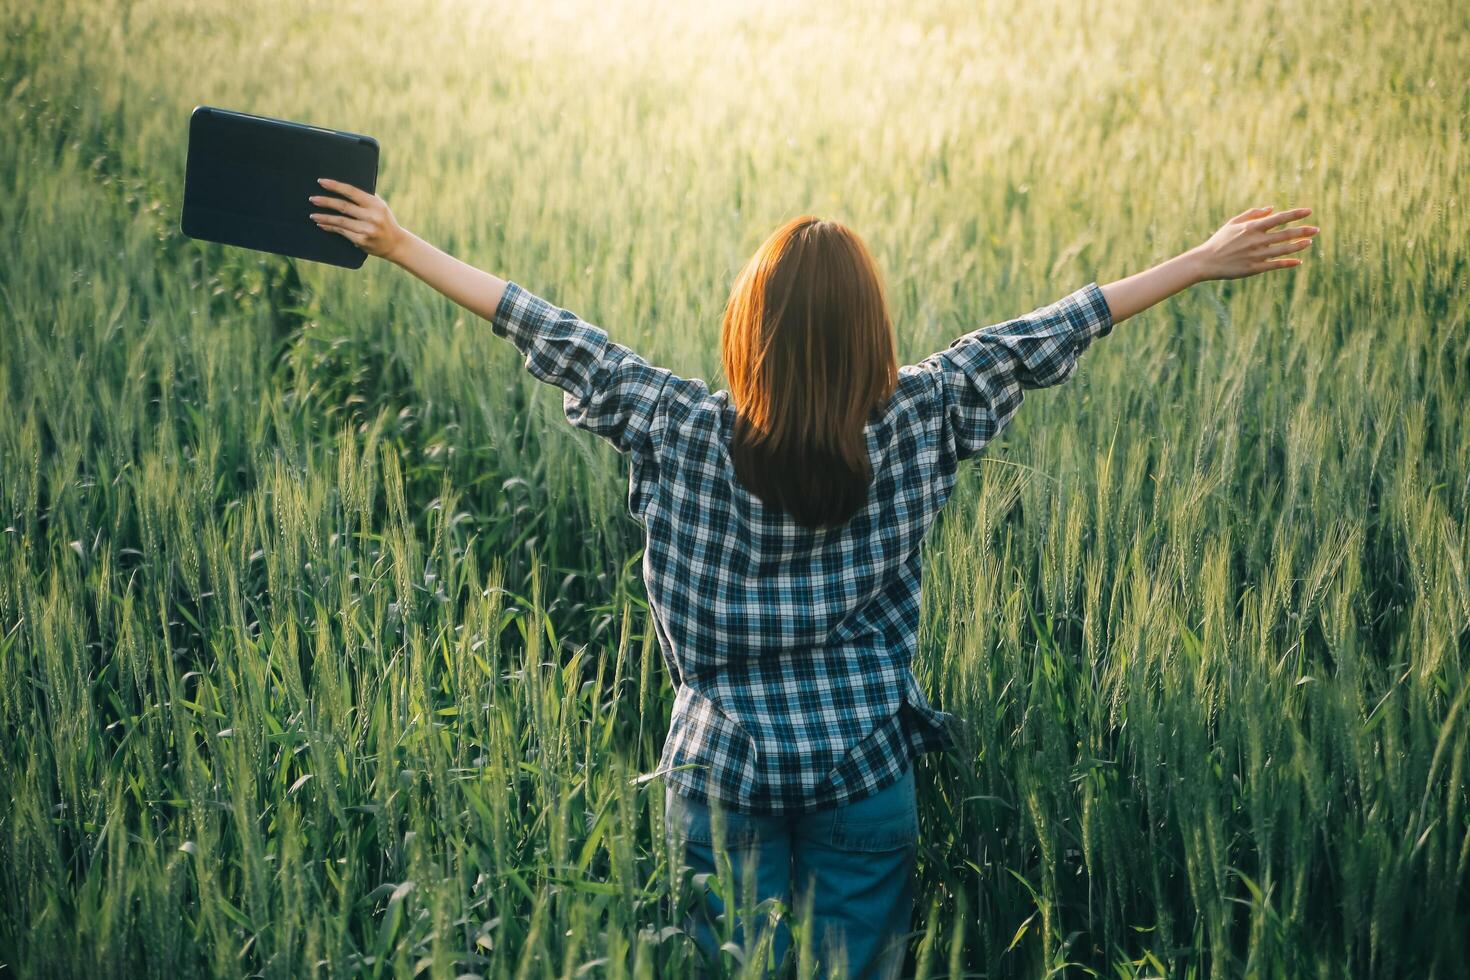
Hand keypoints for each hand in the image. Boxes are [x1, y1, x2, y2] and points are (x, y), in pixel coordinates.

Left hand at [309, 178, 406, 260]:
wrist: (395, 244)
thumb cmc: (384, 221)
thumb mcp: (380, 206)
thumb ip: (366, 198)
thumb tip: (345, 187)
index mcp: (375, 204)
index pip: (352, 192)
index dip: (335, 186)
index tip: (321, 182)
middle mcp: (372, 216)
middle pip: (343, 206)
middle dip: (326, 202)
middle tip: (312, 199)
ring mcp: (367, 229)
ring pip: (340, 221)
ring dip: (324, 217)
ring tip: (313, 215)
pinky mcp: (362, 241)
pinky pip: (342, 232)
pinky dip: (330, 228)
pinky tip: (322, 225)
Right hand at [1189, 205, 1318, 280]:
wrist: (1206, 262)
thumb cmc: (1219, 241)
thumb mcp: (1233, 223)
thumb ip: (1252, 214)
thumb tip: (1271, 209)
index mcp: (1252, 227)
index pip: (1279, 218)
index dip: (1295, 214)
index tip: (1309, 211)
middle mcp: (1256, 240)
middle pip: (1285, 234)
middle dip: (1303, 231)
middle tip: (1316, 229)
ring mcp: (1256, 255)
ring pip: (1283, 250)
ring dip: (1298, 246)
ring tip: (1309, 242)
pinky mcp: (1254, 268)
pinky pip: (1275, 265)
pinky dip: (1288, 263)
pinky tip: (1298, 261)